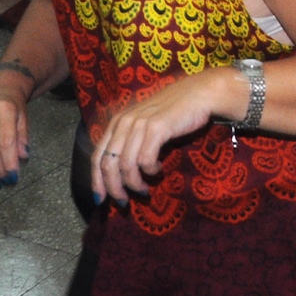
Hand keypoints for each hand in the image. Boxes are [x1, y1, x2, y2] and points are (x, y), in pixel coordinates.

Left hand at [92, 72, 235, 205]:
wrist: (198, 94)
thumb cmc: (172, 113)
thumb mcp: (143, 124)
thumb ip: (130, 142)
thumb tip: (119, 175)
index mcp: (117, 122)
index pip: (97, 156)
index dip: (97, 181)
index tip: (100, 200)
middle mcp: (124, 122)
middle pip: (108, 164)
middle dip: (114, 188)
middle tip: (124, 201)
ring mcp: (140, 124)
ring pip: (126, 165)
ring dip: (134, 183)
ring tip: (144, 189)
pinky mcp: (156, 128)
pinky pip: (146, 159)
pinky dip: (150, 171)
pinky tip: (159, 169)